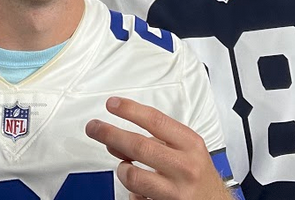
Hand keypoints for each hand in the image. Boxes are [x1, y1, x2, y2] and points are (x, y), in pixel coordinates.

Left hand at [85, 97, 233, 199]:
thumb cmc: (199, 175)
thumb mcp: (186, 150)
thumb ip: (156, 141)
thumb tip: (116, 138)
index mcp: (190, 144)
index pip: (155, 120)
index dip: (130, 110)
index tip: (112, 104)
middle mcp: (185, 166)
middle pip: (140, 146)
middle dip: (111, 134)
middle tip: (94, 128)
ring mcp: (177, 191)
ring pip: (134, 176)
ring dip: (122, 170)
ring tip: (123, 167)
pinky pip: (138, 199)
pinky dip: (133, 193)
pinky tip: (139, 190)